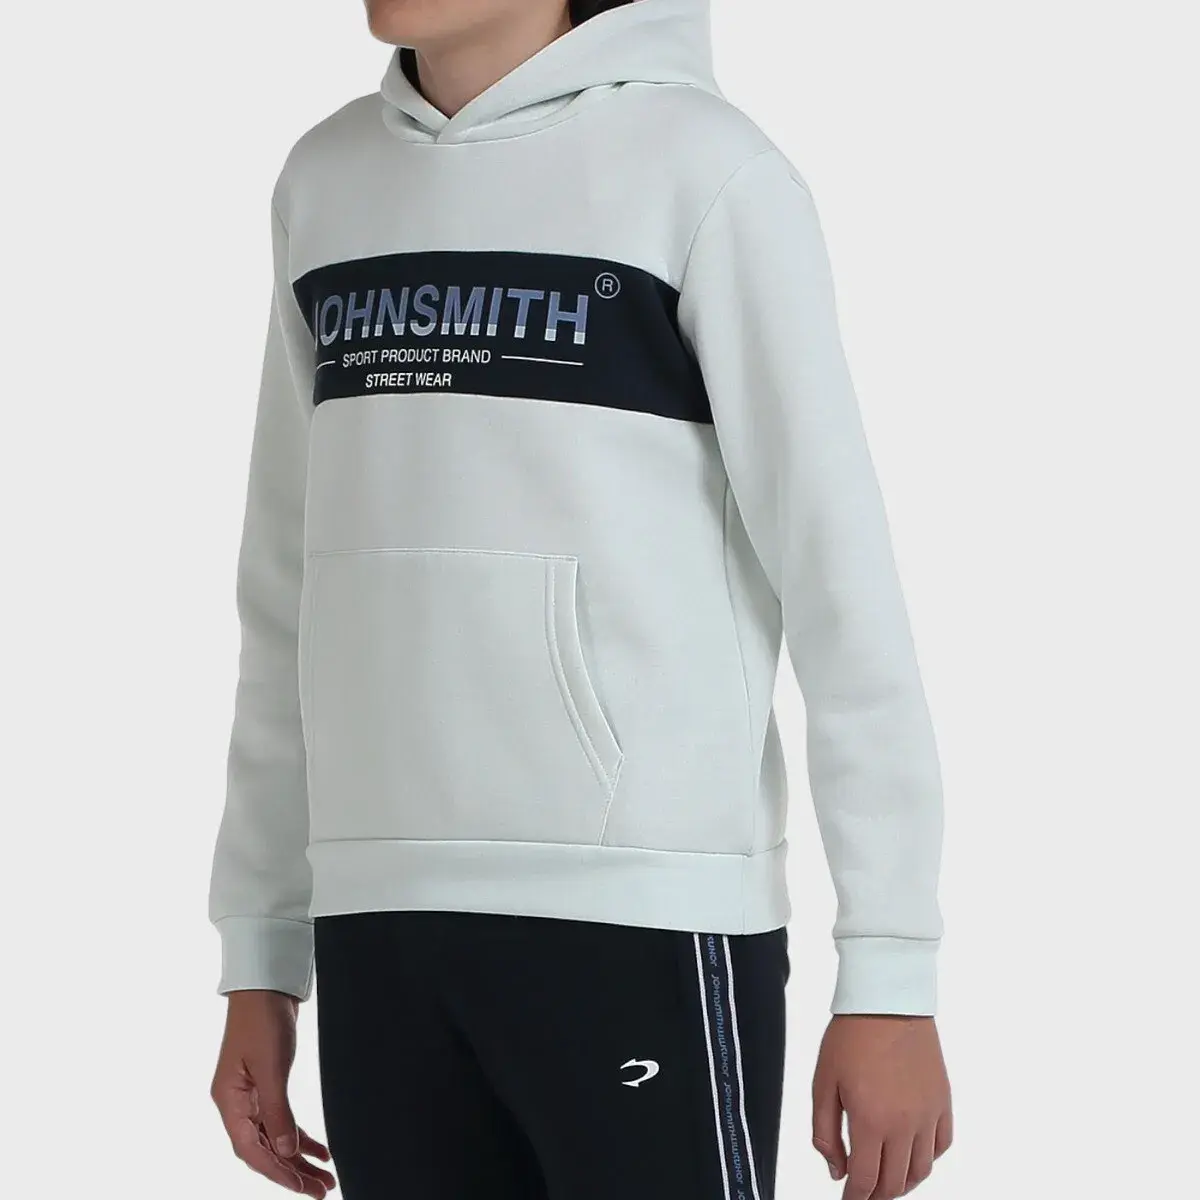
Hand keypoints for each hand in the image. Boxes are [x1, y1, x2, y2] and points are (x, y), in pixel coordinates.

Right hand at [211, 990, 336, 1195]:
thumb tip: (286, 1150)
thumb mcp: (271, 1067)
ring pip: (274, 1137)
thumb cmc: (262, 1019)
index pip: (252, 1150)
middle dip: (291, 1172)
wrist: (266, 984)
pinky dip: (300, 1136)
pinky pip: (281, 1120)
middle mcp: (236, 1103)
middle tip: (321, 1191)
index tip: (303, 1188)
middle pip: (264, 1149)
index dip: (278, 1172)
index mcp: (228, 1101)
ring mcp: (251, 1095)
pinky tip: (319, 1149)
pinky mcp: (266, 1085)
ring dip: (298, 1158)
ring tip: (325, 1178)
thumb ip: (277, 1110)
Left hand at [811, 1015, 951, 1198]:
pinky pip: (941, 1146)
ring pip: (921, 1171)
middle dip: (877, 1195)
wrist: (888, 1001)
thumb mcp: (823, 1082)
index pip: (865, 1181)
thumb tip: (836, 1170)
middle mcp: (904, 1125)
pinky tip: (911, 1155)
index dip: (854, 1198)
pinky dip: (927, 1160)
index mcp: (870, 1121)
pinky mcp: (943, 1102)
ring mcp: (928, 1115)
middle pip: (894, 1183)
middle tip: (863, 1193)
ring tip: (886, 1180)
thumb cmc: (850, 1036)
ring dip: (903, 1183)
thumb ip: (824, 1132)